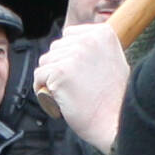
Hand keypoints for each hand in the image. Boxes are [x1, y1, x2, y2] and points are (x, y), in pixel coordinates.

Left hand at [35, 25, 128, 154]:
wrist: (115, 121)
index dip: (67, 56)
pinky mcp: (60, 72)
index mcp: (103, 33)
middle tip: (71, 87)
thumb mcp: (112, 61)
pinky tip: (53, 99)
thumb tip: (71, 48)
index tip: (74, 74)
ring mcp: (74, 55)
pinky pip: (39, 76)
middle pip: (55, 48)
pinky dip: (41, 90)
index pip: (69, 35)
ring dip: (49, 78)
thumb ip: (94, 50)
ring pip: (45, 62)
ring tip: (64, 94)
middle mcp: (88, 40)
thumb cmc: (114, 100)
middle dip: (58, 67)